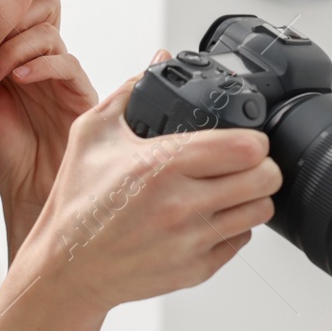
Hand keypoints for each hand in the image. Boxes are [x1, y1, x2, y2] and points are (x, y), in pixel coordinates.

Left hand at [0, 0, 97, 250]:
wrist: (33, 192)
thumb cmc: (12, 156)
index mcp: (22, 60)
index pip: (19, 13)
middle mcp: (44, 62)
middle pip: (43, 8)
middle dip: (13, 18)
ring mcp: (64, 76)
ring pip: (49, 34)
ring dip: (16, 48)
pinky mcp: (82, 94)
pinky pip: (68, 64)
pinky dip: (42, 64)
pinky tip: (19, 79)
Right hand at [23, 54, 283, 315]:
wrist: (66, 268)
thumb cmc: (77, 203)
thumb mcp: (92, 135)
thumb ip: (129, 92)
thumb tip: (159, 61)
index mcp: (162, 164)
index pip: (246, 148)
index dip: (254, 138)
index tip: (245, 138)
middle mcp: (182, 205)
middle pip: (265, 179)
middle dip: (261, 166)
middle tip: (245, 163)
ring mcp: (192, 241)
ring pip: (260, 211)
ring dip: (252, 197)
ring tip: (231, 189)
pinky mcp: (196, 269)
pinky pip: (241, 241)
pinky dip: (233, 227)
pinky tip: (211, 217)